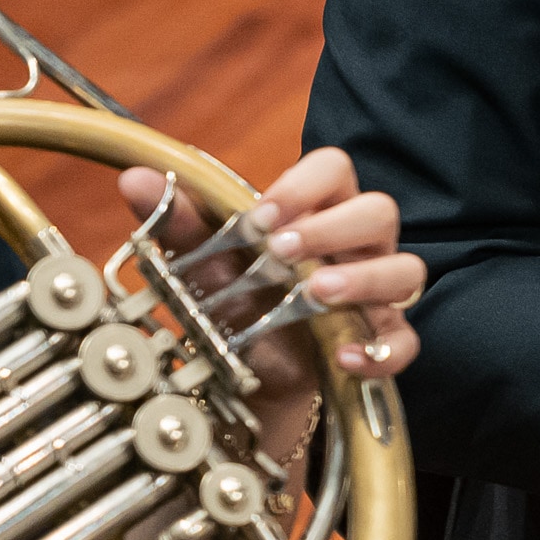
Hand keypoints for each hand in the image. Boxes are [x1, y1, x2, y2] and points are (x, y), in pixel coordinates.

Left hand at [115, 146, 423, 379]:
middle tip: (280, 252)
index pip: (334, 168)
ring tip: (317, 292)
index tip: (262, 215)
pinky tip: (347, 357)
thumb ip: (178, 220)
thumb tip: (133, 177)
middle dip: (332, 227)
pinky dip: (383, 350)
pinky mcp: (380, 340)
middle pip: (378, 211)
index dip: (305, 184)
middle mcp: (356, 243)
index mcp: (317, 208)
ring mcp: (375, 292)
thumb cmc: (235, 297)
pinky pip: (405, 342)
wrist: (247, 371)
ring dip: (364, 278)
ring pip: (405, 270)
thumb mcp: (203, 261)